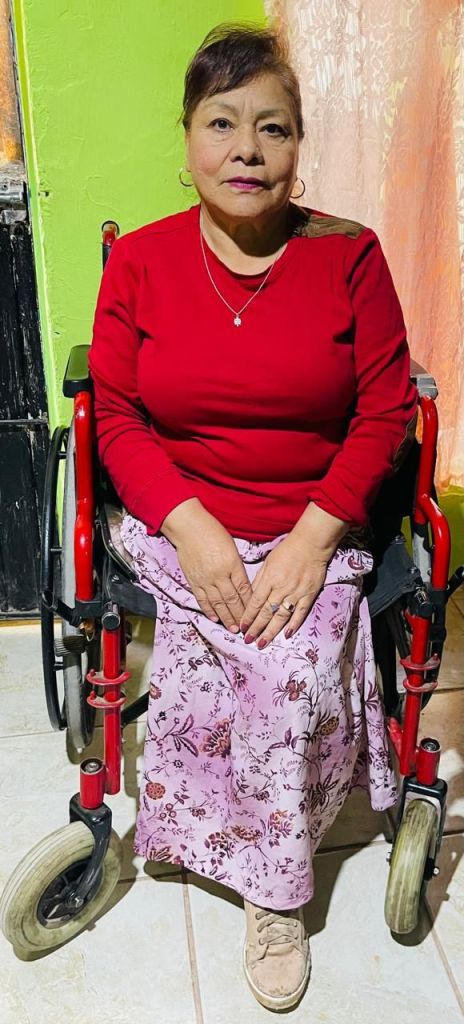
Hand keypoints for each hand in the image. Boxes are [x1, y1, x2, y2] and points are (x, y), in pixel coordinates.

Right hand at [175, 516, 252, 632]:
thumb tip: (242, 584)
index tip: (255, 614)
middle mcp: (220, 575)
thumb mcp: (232, 548)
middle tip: (246, 628)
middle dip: (240, 616)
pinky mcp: (193, 581)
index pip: (244, 589)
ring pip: (218, 603)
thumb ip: (237, 567)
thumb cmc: (212, 532)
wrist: (188, 528)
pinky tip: (215, 618)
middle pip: (232, 600)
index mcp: (233, 564)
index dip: (250, 604)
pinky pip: (202, 599)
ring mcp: (205, 579)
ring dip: (226, 618)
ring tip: (233, 629)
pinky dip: (209, 610)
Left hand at [239, 530, 328, 646]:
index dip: (248, 617)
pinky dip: (294, 625)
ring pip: (281, 617)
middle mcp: (282, 588)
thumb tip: (251, 596)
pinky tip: (286, 635)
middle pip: (266, 612)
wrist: (311, 544)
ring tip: (262, 643)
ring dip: (271, 631)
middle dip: (256, 628)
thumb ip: (259, 580)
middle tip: (248, 640)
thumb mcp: (268, 562)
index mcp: (269, 579)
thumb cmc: (287, 550)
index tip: (242, 627)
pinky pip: (300, 613)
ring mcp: (296, 593)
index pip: (255, 602)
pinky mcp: (309, 595)